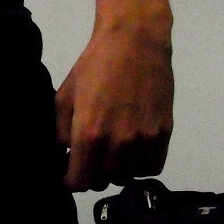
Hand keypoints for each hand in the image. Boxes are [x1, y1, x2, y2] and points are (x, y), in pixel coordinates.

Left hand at [55, 22, 173, 191]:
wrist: (135, 41)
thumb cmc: (94, 65)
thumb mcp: (64, 96)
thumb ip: (60, 131)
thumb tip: (62, 155)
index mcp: (89, 134)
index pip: (79, 182)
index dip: (70, 180)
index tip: (68, 172)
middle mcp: (119, 143)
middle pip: (102, 181)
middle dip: (91, 173)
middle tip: (88, 156)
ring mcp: (144, 140)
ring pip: (127, 176)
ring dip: (115, 169)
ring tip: (109, 151)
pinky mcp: (164, 133)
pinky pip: (151, 167)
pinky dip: (139, 165)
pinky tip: (131, 150)